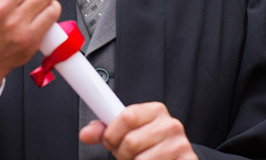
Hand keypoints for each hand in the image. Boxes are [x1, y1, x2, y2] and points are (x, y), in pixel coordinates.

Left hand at [79, 102, 196, 159]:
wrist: (172, 157)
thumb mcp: (124, 132)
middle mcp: (171, 124)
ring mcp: (180, 145)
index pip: (127, 116)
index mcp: (154, 110)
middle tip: (126, 155)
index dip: (112, 133)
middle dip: (122, 153)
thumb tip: (85, 135)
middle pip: (131, 142)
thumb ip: (104, 130)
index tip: (109, 141)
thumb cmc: (146, 143)